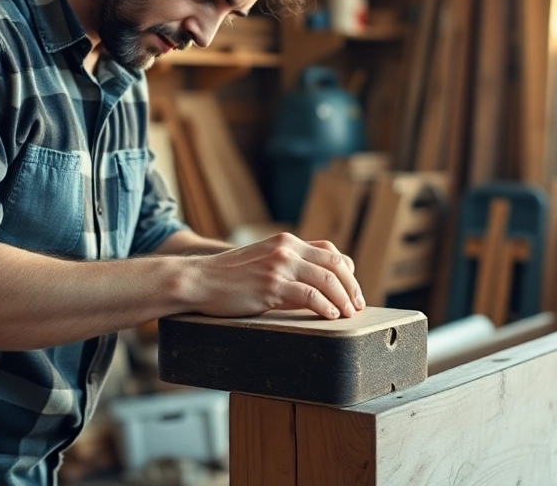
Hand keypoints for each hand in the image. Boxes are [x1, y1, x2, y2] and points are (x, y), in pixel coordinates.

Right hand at [186, 233, 364, 319]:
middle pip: (335, 263)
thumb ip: (286, 266)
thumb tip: (313, 286)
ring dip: (344, 299)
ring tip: (349, 314)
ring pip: (327, 279)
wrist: (198, 279)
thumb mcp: (261, 261)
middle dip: (352, 286)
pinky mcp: (271, 285)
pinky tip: (331, 316)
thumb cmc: (227, 276)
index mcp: (285, 241)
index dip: (346, 270)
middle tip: (358, 305)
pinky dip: (325, 306)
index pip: (329, 250)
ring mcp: (279, 266)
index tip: (352, 289)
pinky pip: (310, 295)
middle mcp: (286, 249)